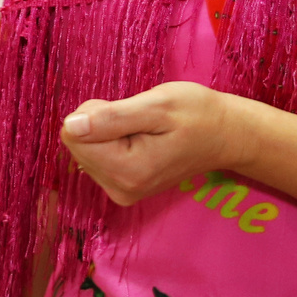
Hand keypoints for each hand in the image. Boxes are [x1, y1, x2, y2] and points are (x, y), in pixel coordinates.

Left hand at [60, 82, 257, 205]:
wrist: (226, 136)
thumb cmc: (197, 114)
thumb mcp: (156, 106)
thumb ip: (111, 118)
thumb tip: (70, 127)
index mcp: (127, 171)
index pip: (73, 136)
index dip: (96, 113)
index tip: (127, 111)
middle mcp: (120, 189)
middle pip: (77, 144)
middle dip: (101, 122)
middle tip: (138, 117)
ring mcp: (122, 191)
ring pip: (86, 149)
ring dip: (109, 130)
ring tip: (143, 128)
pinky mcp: (124, 187)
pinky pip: (98, 156)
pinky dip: (114, 141)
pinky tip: (141, 139)